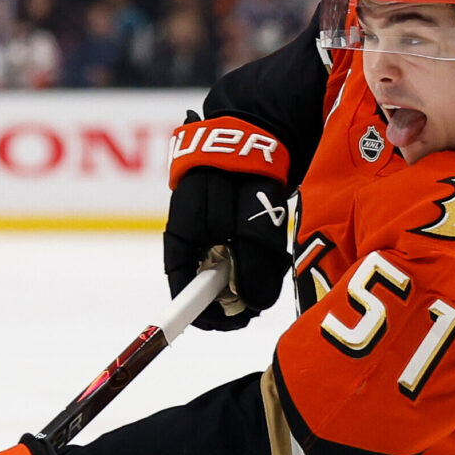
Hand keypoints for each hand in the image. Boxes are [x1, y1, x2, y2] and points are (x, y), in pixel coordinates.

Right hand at [164, 115, 293, 329]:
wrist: (251, 132)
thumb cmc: (240, 174)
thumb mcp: (248, 224)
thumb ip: (251, 266)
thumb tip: (253, 305)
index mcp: (181, 242)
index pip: (183, 293)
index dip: (204, 315)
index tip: (231, 322)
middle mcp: (193, 244)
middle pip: (210, 290)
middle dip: (237, 298)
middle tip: (263, 294)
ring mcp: (210, 237)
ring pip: (230, 276)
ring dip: (252, 277)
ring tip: (272, 259)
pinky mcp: (229, 230)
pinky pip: (242, 258)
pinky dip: (259, 260)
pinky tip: (272, 247)